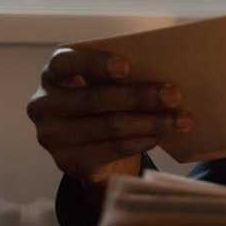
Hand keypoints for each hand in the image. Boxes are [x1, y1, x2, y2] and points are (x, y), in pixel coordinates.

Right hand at [27, 47, 193, 196]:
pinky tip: (160, 135)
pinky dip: (142, 140)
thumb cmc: (105, 101)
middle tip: (175, 94)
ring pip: (109, 126)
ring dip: (151, 121)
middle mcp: (44, 105)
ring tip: (181, 119)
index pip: (65, 62)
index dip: (95, 64)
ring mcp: (52, 137)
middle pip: (95, 98)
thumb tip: (166, 70)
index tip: (126, 67)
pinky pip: (112, 149)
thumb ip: (120, 74)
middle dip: (140, 96)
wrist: (92, 148)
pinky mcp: (68, 162)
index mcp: (53, 74)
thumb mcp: (104, 83)